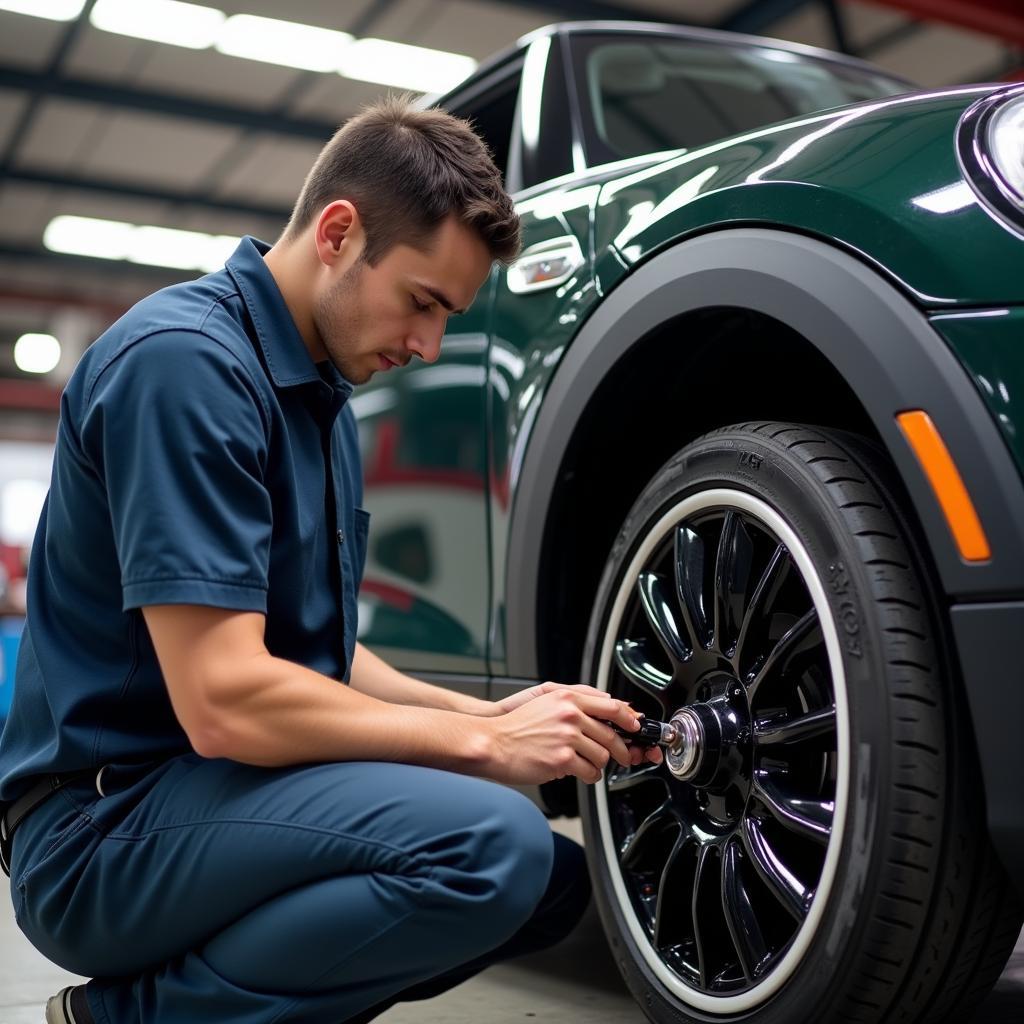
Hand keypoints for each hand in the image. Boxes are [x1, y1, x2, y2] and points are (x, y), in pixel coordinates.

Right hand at [479, 686, 662, 786]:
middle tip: (621, 756)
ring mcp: (567, 737)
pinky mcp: (562, 759)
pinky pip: (590, 772)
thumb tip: (606, 704)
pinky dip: (589, 776)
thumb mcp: (545, 700)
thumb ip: (576, 699)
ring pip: (603, 756)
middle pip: (611, 735)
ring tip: (588, 765)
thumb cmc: (516, 726)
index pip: (611, 707)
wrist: (493, 743)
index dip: (628, 719)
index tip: (634, 727)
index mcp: (568, 699)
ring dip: (599, 764)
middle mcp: (570, 715)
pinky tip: (580, 772)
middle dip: (620, 750)